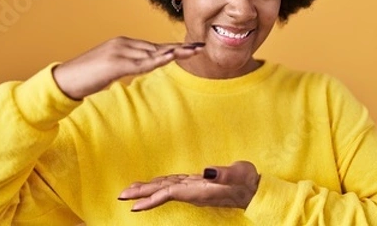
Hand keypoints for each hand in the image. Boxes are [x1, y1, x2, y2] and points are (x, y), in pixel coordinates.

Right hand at [52, 37, 204, 99]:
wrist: (64, 79)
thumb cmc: (87, 77)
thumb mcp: (112, 69)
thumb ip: (128, 65)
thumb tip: (143, 66)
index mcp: (124, 44)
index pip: (154, 46)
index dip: (174, 47)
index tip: (192, 48)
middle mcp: (124, 44)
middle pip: (158, 46)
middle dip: (180, 48)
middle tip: (200, 47)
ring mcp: (120, 52)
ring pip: (152, 53)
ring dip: (174, 52)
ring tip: (193, 51)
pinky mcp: (115, 63)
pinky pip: (141, 63)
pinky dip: (157, 60)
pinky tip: (170, 57)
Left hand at [118, 161, 259, 211]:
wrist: (256, 190)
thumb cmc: (248, 181)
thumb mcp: (239, 173)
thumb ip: (223, 174)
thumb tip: (206, 171)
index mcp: (200, 190)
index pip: (170, 194)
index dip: (151, 199)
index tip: (133, 205)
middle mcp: (194, 192)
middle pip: (162, 193)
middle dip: (142, 195)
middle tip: (121, 196)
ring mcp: (195, 190)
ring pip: (166, 190)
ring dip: (148, 190)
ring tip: (131, 191)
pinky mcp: (198, 186)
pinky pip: (174, 187)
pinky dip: (161, 186)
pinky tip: (155, 186)